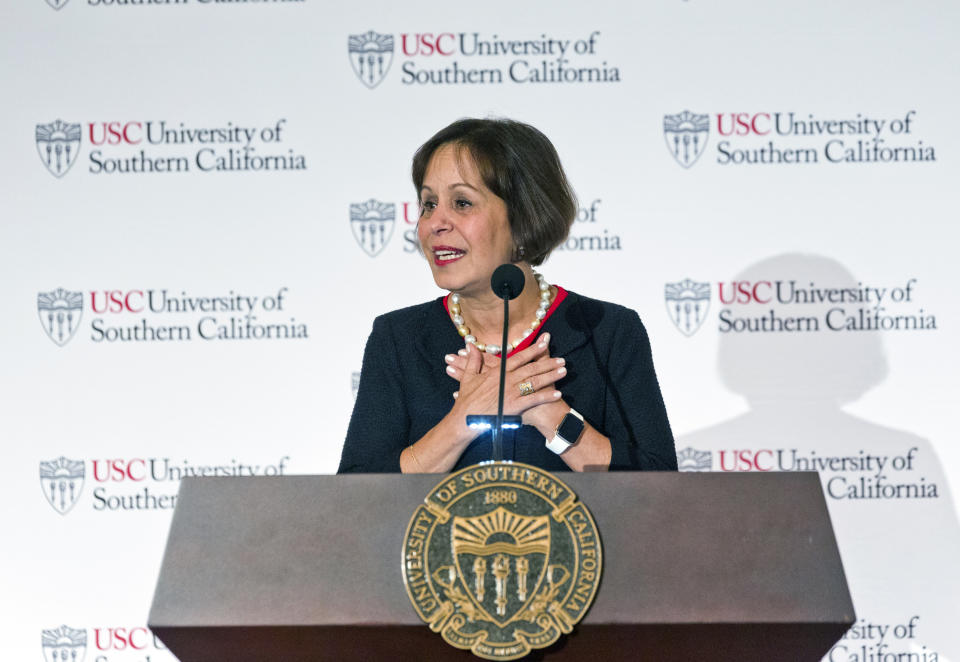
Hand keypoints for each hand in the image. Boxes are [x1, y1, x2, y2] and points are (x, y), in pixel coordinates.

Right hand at [443, 333, 564, 421]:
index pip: (519, 358)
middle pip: (531, 368)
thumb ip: (473, 360)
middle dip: (548, 363)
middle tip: (562, 359)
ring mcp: (511, 393)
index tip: (544, 343)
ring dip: (551, 376)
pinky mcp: (514, 406)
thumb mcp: (468, 377)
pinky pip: (533, 399)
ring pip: (535, 382)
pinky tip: (558, 393)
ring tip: (564, 371)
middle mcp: (507, 380)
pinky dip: (546, 396)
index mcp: (497, 372)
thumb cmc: (466, 400)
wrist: (464, 419)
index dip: (532, 350)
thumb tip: (470, 345)